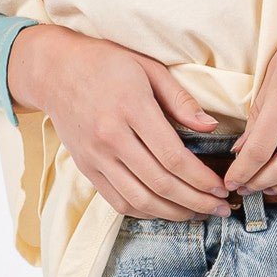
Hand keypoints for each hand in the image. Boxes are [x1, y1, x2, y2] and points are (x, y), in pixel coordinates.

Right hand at [7, 26, 232, 219]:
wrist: (54, 71)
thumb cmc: (106, 62)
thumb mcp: (148, 68)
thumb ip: (180, 99)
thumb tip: (210, 127)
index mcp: (131, 108)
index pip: (173, 156)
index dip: (201, 178)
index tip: (222, 186)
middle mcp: (111, 137)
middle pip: (159, 183)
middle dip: (196, 201)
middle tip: (221, 208)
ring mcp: (95, 156)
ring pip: (139, 199)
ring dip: (173, 213)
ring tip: (198, 214)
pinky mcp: (86, 168)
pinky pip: (117, 201)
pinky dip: (145, 212)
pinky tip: (166, 210)